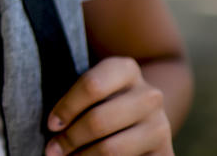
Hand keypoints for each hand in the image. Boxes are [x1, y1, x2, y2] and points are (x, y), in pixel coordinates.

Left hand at [45, 56, 170, 155]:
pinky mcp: (165, 153)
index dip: (67, 108)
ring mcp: (160, 126)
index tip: (51, 125)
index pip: (92, 85)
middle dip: (70, 139)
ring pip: (112, 148)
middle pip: (98, 120)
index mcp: (126, 69)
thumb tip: (54, 126)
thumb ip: (77, 99)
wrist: (142, 113)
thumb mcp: (93, 88)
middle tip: (52, 150)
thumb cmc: (103, 99)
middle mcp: (149, 96)